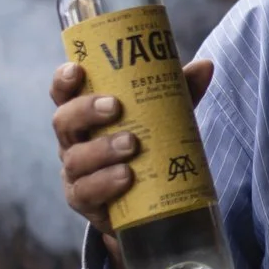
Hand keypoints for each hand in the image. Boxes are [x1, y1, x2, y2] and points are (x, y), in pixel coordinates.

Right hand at [51, 57, 213, 241]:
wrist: (145, 203)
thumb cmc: (145, 149)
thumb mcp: (162, 119)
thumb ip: (178, 93)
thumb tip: (205, 66)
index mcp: (84, 116)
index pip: (64, 94)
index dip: (64, 80)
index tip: (77, 70)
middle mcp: (73, 142)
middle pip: (64, 121)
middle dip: (85, 110)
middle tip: (115, 107)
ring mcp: (75, 173)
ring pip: (75, 158)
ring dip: (102, 149)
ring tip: (131, 144)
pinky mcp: (84, 201)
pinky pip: (86, 192)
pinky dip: (105, 183)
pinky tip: (126, 177)